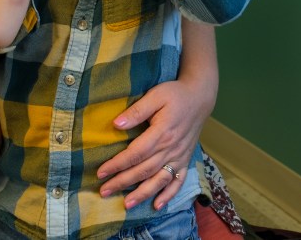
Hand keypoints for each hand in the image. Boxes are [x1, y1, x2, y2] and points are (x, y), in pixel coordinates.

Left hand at [96, 78, 213, 209]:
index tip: (101, 172)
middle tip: (104, 191)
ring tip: (126, 204)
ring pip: (159, 180)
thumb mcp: (155, 96)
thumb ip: (136, 111)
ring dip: (143, 194)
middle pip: (143, 170)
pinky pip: (178, 181)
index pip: (135, 154)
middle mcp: (171, 149)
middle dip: (122, 182)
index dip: (117, 164)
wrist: (200, 97)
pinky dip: (168, 195)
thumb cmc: (174, 94)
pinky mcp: (185, 160)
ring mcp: (179, 157)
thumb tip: (116, 124)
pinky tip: (157, 205)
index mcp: (161, 133)